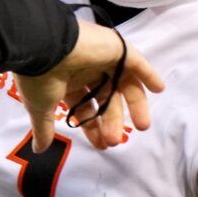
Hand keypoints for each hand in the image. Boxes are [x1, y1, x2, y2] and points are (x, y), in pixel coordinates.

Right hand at [16, 22, 164, 150]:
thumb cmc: (40, 77)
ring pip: (124, 85)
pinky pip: (137, 63)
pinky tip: (159, 89)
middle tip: (114, 141)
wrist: (43, 47)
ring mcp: (103, 59)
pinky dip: (148, 74)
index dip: (93, 127)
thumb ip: (44, 128)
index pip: (85, 108)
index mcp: (68, 83)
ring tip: (142, 126)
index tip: (102, 145)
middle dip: (111, 122)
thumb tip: (38, 150)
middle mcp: (87, 71)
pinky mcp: (116, 49)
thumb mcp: (40, 107)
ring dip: (134, 106)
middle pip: (106, 100)